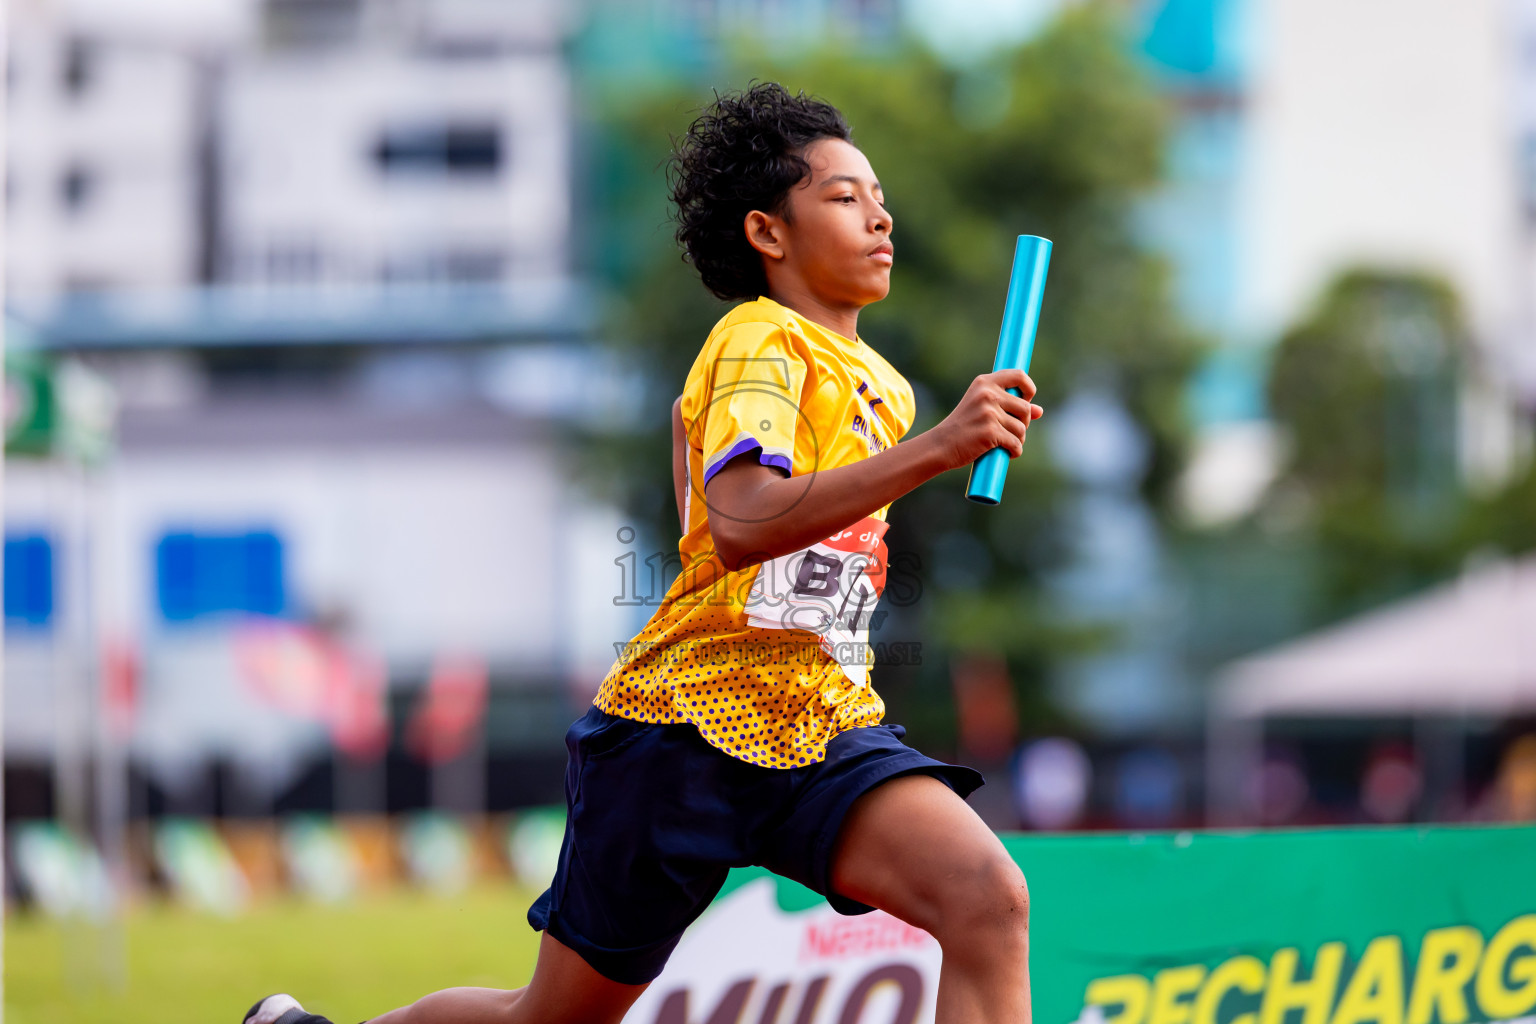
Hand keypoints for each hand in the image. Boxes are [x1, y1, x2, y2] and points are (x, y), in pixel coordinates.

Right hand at [922, 369, 1042, 470]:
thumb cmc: (962, 427)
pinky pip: (1015, 443)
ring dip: (1018, 440)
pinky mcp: (990, 432)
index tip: (1027, 399)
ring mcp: (989, 413)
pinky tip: (1008, 453)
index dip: (1029, 388)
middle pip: (1025, 408)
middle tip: (1011, 431)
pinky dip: (1014, 451)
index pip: (1019, 375)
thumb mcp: (983, 409)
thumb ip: (1009, 406)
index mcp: (984, 383)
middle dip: (1023, 423)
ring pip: (1021, 428)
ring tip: (1006, 444)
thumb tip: (1039, 411)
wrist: (940, 445)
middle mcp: (987, 394)